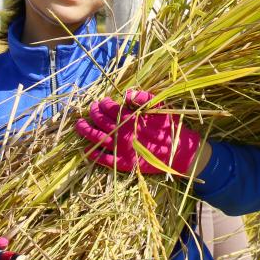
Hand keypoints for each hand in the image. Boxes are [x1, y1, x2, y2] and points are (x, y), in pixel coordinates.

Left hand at [75, 90, 200, 174]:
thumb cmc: (169, 127)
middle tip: (91, 109)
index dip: (104, 103)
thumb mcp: (160, 107)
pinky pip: (104, 160)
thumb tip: (126, 95)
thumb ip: (144, 98)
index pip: (110, 108)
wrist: (179, 151)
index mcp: (131, 118)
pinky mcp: (124, 163)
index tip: (102, 101)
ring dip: (86, 131)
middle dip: (93, 113)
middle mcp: (124, 133)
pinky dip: (94, 154)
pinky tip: (87, 150)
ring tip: (79, 125)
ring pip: (98, 138)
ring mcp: (122, 149)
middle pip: (101, 121)